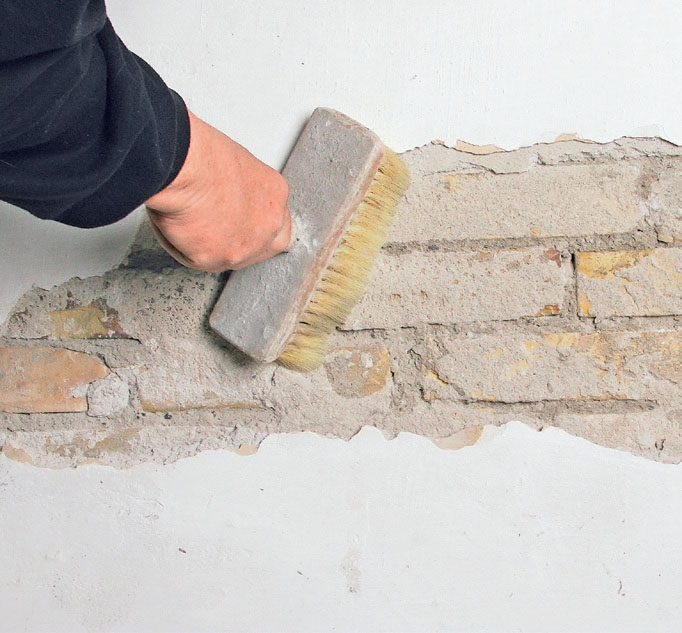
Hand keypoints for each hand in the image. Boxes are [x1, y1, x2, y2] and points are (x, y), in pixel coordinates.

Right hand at [145, 110, 290, 271]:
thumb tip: (230, 199)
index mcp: (275, 195)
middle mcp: (268, 226)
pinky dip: (180, 245)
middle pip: (263, 248)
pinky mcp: (215, 260)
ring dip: (210, 245)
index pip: (277, 224)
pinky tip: (175, 223)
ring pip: (228, 257)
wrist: (184, 167)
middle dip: (242, 243)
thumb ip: (243, 190)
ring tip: (189, 218)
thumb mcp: (237, 163)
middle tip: (216, 230)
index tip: (240, 221)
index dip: (257, 225)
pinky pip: (194, 259)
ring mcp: (244, 247)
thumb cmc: (203, 155)